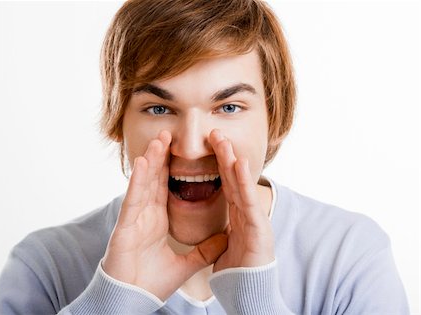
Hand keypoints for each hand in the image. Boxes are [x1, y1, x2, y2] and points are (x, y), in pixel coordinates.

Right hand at [102, 130, 226, 300]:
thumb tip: (225, 239)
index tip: (180, 151)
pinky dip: (138, 179)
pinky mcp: (126, 226)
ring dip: (151, 160)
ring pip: (143, 183)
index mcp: (157, 221)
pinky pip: (133, 198)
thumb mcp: (186, 264)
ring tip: (159, 139)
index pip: (166, 188)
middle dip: (160, 156)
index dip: (172, 169)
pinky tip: (142, 161)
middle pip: (154, 179)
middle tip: (167, 135)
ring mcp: (134, 219)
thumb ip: (204, 250)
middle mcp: (145, 215)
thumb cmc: (151, 283)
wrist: (132, 300)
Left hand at [208, 129, 274, 271]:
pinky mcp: (259, 229)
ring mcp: (255, 219)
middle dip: (225, 156)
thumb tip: (217, 230)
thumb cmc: (239, 271)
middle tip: (216, 134)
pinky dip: (244, 181)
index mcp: (238, 216)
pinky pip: (248, 202)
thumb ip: (222, 233)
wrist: (251, 292)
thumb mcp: (226, 246)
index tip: (210, 147)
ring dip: (233, 161)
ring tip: (224, 141)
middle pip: (234, 180)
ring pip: (242, 186)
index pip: (227, 186)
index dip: (219, 166)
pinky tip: (239, 163)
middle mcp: (247, 213)